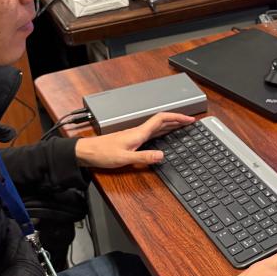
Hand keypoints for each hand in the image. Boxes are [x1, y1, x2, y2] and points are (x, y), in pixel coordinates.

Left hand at [74, 112, 194, 168]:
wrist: (86, 152)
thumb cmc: (102, 153)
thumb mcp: (124, 158)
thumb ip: (144, 157)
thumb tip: (161, 155)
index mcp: (139, 133)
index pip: (162, 119)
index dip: (177, 117)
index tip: (189, 119)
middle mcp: (138, 131)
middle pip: (162, 121)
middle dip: (177, 120)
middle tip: (190, 122)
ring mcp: (134, 135)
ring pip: (157, 126)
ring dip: (170, 125)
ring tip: (181, 127)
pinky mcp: (131, 139)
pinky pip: (151, 132)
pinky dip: (162, 131)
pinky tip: (162, 136)